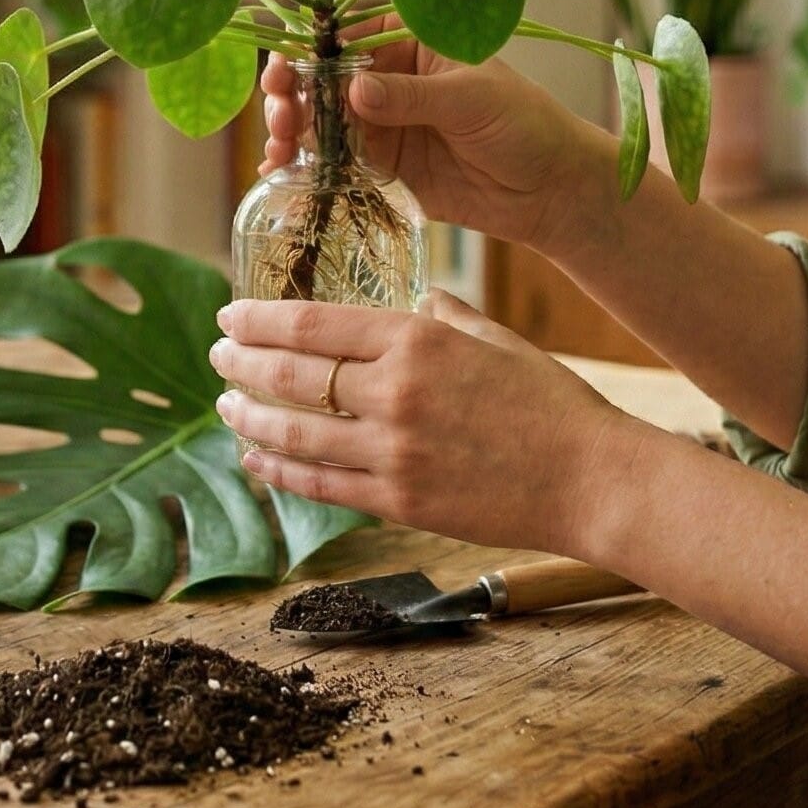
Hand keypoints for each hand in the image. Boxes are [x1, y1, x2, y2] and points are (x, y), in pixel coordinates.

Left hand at [209, 289, 638, 555]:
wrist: (590, 478)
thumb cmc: (549, 401)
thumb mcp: (495, 337)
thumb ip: (445, 317)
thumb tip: (415, 304)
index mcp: (417, 339)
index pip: (313, 323)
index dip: (261, 320)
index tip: (231, 315)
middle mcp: (394, 392)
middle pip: (293, 375)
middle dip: (243, 364)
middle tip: (217, 357)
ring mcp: (393, 452)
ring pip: (297, 434)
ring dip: (252, 418)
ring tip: (226, 407)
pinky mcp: (400, 502)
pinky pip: (322, 486)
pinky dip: (281, 472)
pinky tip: (256, 460)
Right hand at [260, 25, 596, 257]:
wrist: (551, 191)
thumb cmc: (524, 125)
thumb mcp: (471, 100)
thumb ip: (412, 97)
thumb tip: (355, 89)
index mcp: (410, 43)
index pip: (348, 36)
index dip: (309, 50)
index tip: (283, 68)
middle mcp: (389, 80)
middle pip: (324, 80)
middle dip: (293, 94)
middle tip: (279, 115)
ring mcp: (383, 126)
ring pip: (322, 123)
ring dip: (292, 133)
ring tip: (277, 150)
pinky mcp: (383, 169)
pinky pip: (335, 165)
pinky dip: (306, 169)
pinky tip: (281, 176)